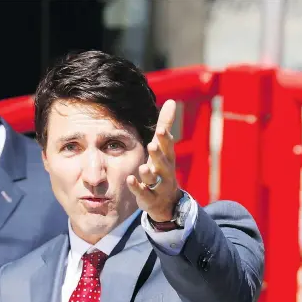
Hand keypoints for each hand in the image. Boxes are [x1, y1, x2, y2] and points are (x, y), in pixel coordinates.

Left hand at [127, 99, 181, 221]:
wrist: (166, 201)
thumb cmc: (162, 168)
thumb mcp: (164, 148)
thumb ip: (165, 125)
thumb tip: (172, 101)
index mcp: (168, 158)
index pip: (168, 147)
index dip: (166, 139)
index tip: (162, 130)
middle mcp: (165, 172)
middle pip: (163, 163)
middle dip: (158, 154)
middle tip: (152, 145)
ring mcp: (158, 186)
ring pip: (154, 180)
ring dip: (149, 173)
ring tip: (143, 167)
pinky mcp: (149, 198)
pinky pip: (143, 193)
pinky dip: (137, 187)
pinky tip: (129, 179)